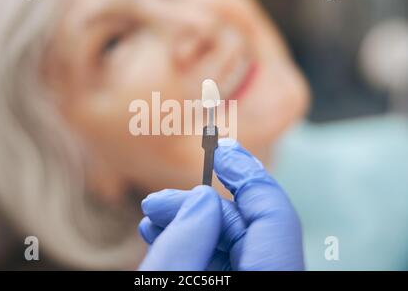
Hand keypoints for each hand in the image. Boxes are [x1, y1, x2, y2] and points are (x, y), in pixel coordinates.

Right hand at [138, 138, 304, 269]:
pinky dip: (195, 244)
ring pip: (233, 243)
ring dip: (193, 224)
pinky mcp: (240, 284)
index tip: (224, 151)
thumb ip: (186, 240)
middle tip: (157, 202)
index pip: (274, 216)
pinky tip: (164, 236)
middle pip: (247, 227)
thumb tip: (203, 198)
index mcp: (268, 278)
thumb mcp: (171, 278)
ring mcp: (254, 282)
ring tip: (153, 219)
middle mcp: (270, 279)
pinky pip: (223, 259)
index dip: (248, 176)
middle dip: (200, 205)